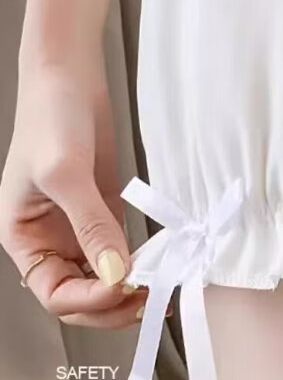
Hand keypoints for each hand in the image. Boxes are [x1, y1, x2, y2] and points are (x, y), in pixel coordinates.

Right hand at [0, 54, 154, 326]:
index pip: (54, 293)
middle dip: (113, 304)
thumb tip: (115, 273)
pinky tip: (162, 263)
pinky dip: (139, 263)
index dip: (89, 300)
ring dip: (130, 289)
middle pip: (79, 296)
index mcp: (24, 239)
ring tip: (161, 287)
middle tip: (150, 297)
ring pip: (103, 279)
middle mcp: (49, 241)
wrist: (68, 75)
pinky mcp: (103, 212)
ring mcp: (78, 228)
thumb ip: (90, 224)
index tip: (123, 287)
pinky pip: (120, 251)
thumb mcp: (65, 173)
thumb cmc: (50, 117)